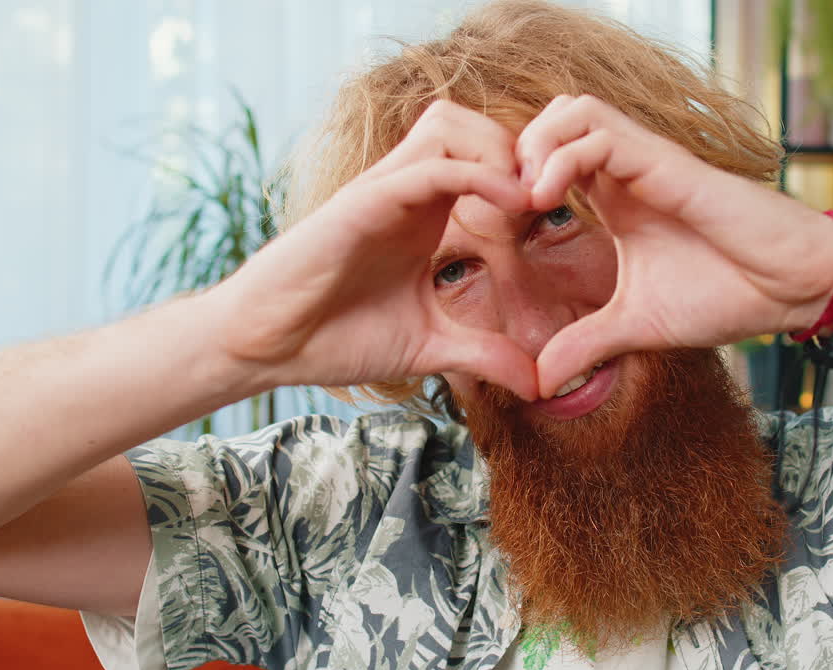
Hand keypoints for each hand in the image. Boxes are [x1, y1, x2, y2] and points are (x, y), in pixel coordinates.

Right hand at [208, 101, 538, 400]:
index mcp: (425, 214)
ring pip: (451, 125)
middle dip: (521, 148)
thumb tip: (538, 383)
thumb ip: (483, 354)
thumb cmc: (337, 337)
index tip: (563, 213)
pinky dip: (475, 175)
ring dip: (499, 151)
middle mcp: (407, 192)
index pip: (484, 158)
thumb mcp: (429, 346)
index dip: (529, 173)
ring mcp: (384, 192)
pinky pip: (428, 165)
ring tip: (531, 200)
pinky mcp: (362, 202)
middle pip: (474, 124)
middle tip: (553, 197)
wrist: (269, 347)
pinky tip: (508, 207)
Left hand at [515, 95, 832, 397]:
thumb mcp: (637, 326)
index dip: (511, 177)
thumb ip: (586, 344)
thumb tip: (540, 382)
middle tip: (502, 204)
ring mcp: (647, 160)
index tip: (494, 225)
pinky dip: (561, 157)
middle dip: (513, 151)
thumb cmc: (728, 295)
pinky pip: (603, 133)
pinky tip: (547, 200)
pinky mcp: (669, 165)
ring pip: (572, 109)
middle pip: (551, 116)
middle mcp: (626, 168)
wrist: (794, 290)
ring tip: (523, 199)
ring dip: (534, 146)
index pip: (547, 154)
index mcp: (615, 194)